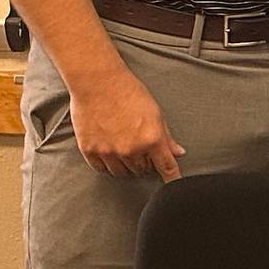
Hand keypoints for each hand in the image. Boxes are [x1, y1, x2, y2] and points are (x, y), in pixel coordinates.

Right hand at [70, 63, 183, 179]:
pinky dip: (108, 165)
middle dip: (145, 163)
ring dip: (127, 166)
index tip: (174, 187)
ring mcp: (109, 152)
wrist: (98, 82)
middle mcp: (131, 149)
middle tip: (140, 149)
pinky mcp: (90, 151)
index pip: (166, 167)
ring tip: (124, 149)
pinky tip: (110, 153)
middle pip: (142, 171)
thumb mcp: (155, 113)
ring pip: (122, 173)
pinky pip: (102, 169)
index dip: (172, 179)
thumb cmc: (128, 92)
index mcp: (151, 139)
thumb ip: (166, 137)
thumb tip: (178, 153)